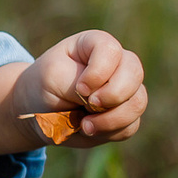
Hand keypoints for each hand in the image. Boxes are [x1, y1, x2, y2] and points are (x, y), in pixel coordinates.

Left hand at [0, 29, 147, 152]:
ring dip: (112, 119)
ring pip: (137, 102)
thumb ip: (77, 83)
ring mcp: (125, 90)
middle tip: (89, 106)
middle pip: (134, 73)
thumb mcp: (52, 77)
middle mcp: (118, 64)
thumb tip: (101, 104)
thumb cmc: (45, 85)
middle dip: (113, 95)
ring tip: (85, 126)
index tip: (79, 89)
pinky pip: (130, 126)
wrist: (40, 110)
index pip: (110, 50)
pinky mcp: (126, 115)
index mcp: (96, 45)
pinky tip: (89, 130)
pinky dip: (110, 132)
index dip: (98, 72)